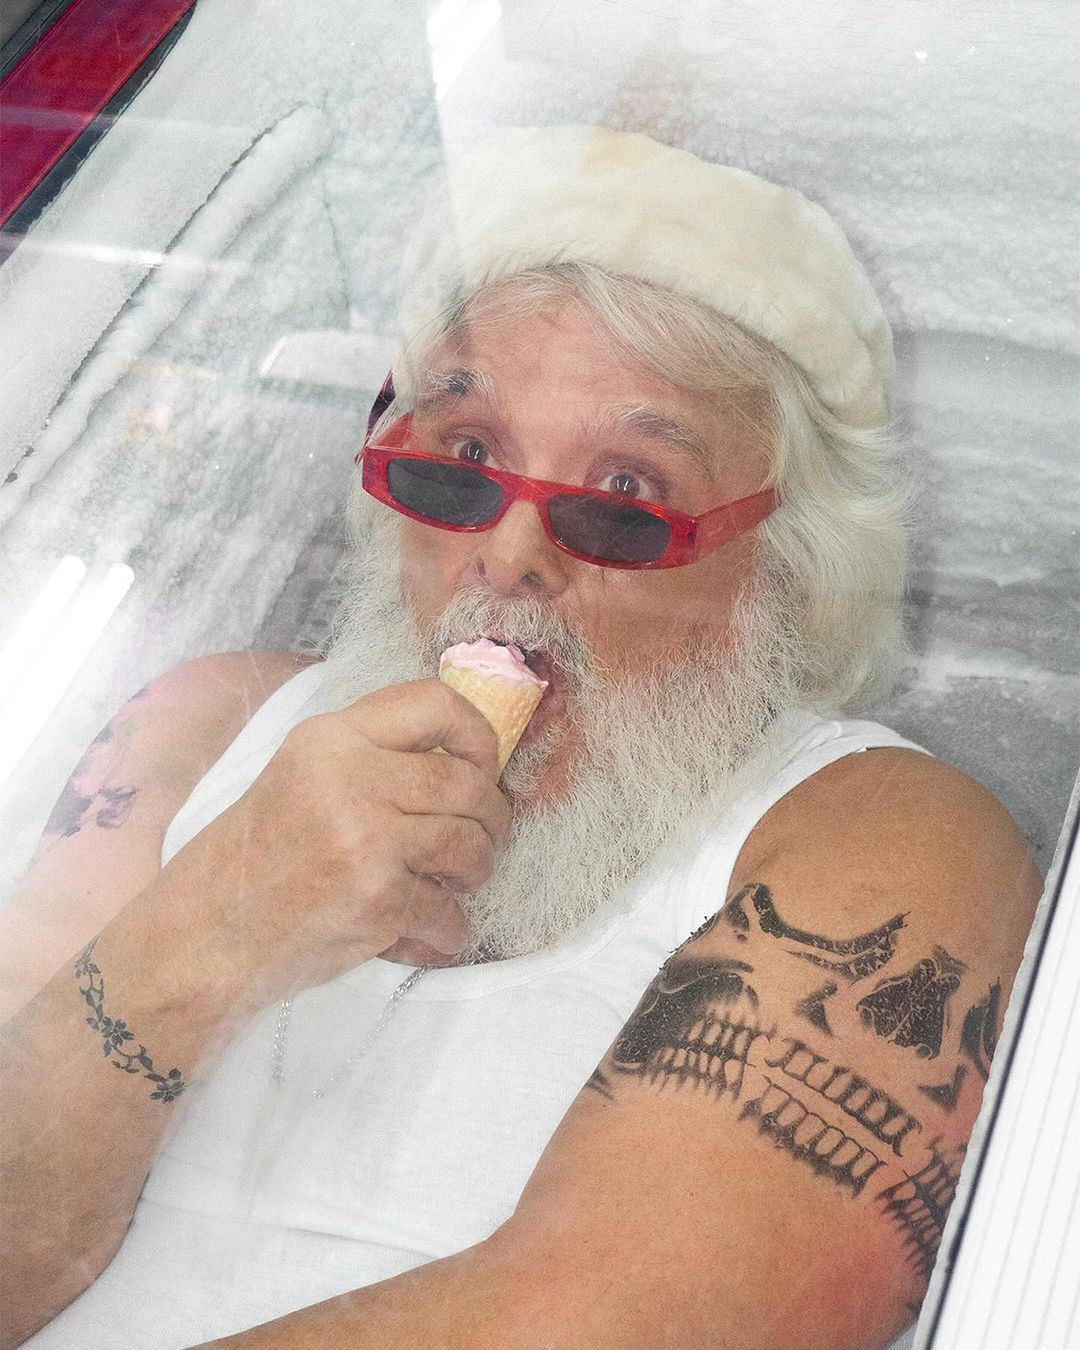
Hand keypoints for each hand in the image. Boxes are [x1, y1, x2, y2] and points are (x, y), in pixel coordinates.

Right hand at [163, 680, 511, 1006]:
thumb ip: (369, 759)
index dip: (477, 734)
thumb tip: (460, 761)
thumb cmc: (252, 859)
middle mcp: (350, 777)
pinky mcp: (376, 898)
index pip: (434, 703)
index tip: (483, 767)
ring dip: (477, 869)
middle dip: (491, 817)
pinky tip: (432, 930)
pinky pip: (447, 909)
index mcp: (331, 738)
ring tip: (459, 881)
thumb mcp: (299, 776)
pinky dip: (450, 927)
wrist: (202, 936)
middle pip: (467, 782)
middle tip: (482, 838)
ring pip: (469, 844)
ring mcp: (366, 838)